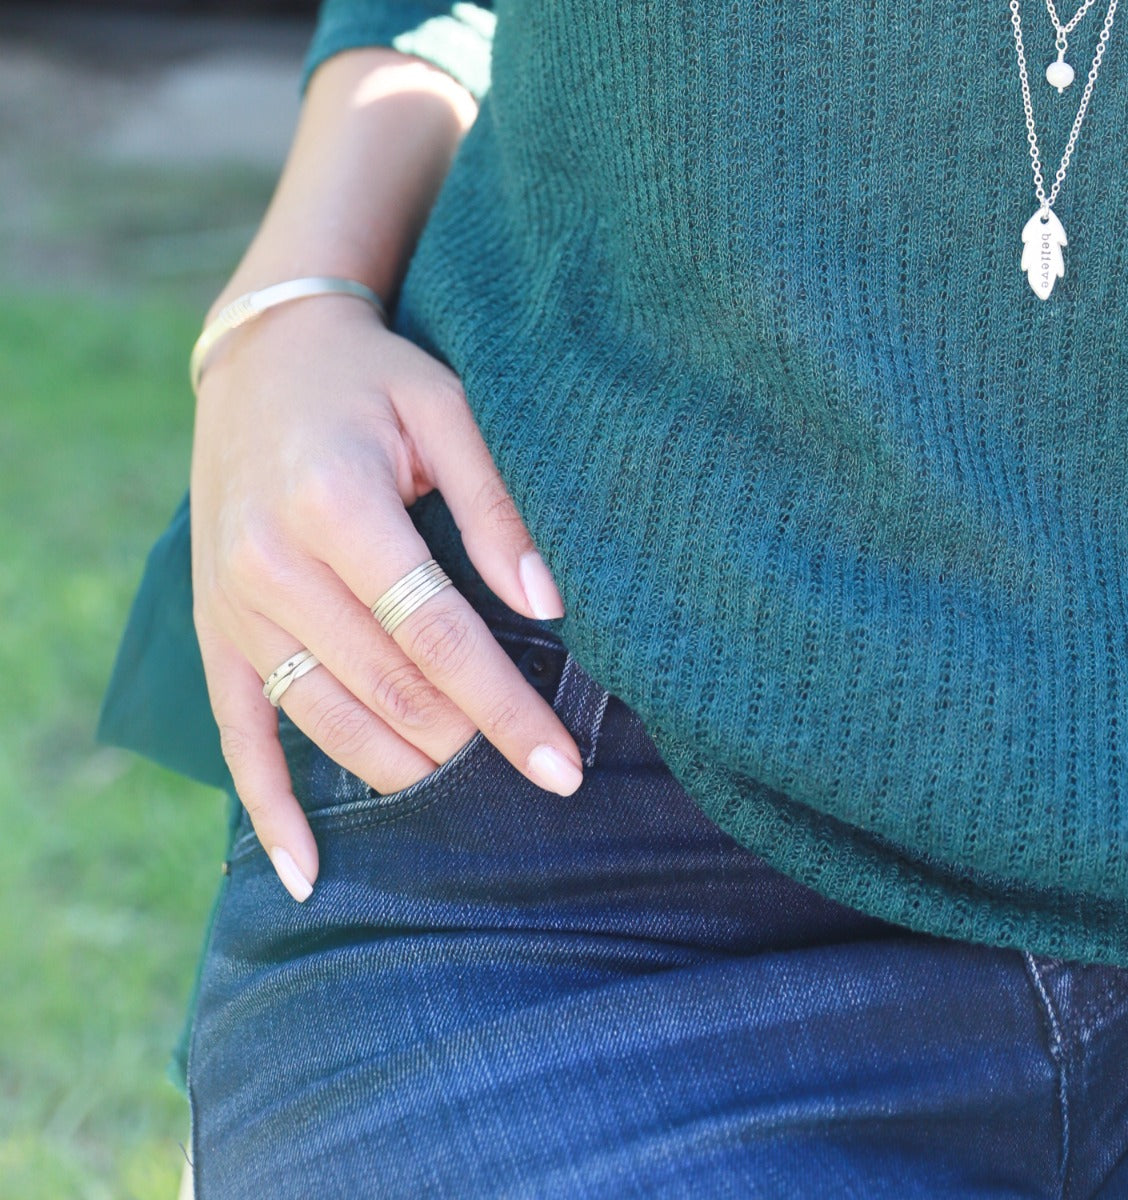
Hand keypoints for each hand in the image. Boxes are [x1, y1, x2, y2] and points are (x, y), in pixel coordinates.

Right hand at [190, 296, 581, 900]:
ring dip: (404, 769)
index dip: (508, 710)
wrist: (260, 358)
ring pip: (327, 722)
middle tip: (540, 780)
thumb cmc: (369, 382)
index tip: (563, 767)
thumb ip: (495, 507)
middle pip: (390, 690)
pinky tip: (306, 870)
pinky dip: (271, 808)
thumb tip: (548, 606)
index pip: (442, 638)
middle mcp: (273, 565)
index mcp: (337, 507)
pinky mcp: (213, 631)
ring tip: (468, 793)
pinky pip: (238, 736)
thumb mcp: (444, 410)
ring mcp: (232, 606)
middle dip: (472, 745)